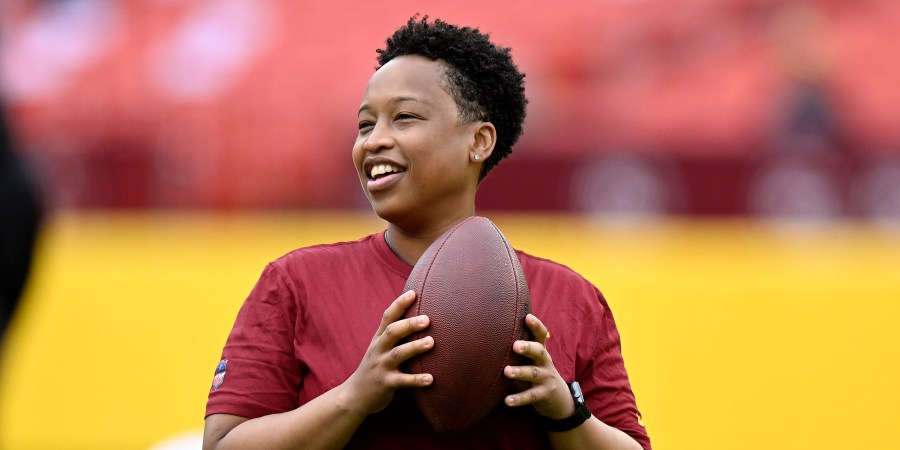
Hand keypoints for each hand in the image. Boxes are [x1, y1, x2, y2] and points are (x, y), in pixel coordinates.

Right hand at [343, 290, 433, 414]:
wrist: (354, 396)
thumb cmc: (374, 367)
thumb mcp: (379, 348)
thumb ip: (393, 334)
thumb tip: (417, 315)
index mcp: (378, 339)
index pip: (387, 317)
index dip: (399, 304)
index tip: (413, 292)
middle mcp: (378, 350)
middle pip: (392, 332)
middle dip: (408, 324)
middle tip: (427, 319)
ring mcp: (381, 367)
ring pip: (398, 354)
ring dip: (414, 347)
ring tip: (431, 342)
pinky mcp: (385, 384)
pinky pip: (402, 381)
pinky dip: (416, 380)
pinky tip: (431, 379)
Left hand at [503, 313, 573, 419]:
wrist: (559, 398)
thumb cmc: (537, 372)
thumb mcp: (532, 359)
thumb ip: (519, 349)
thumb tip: (492, 332)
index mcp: (540, 352)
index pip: (540, 335)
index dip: (536, 326)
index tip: (527, 317)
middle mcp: (545, 363)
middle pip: (539, 352)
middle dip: (528, 348)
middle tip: (515, 345)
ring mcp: (546, 378)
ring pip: (533, 374)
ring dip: (520, 372)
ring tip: (507, 372)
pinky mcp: (544, 394)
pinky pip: (531, 396)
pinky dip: (519, 398)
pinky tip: (507, 401)